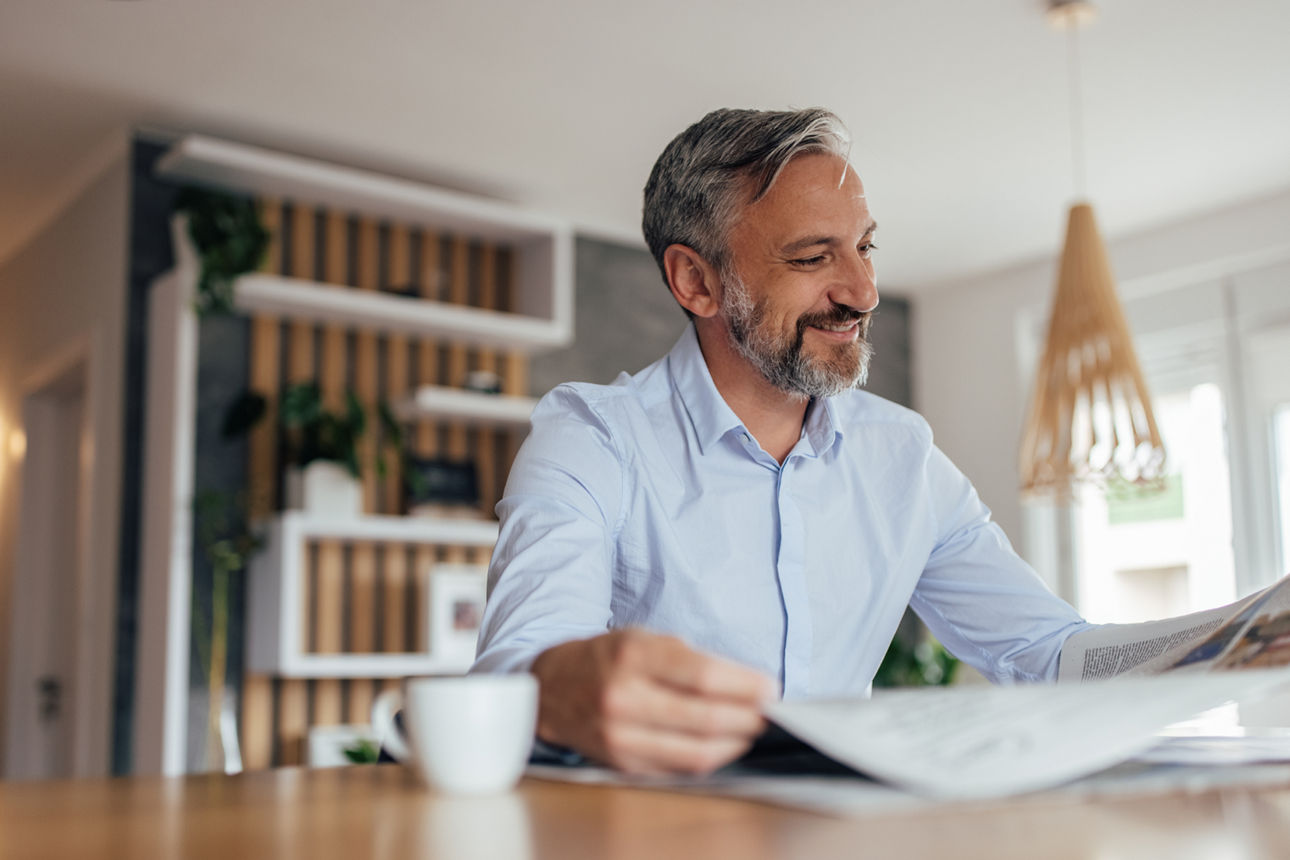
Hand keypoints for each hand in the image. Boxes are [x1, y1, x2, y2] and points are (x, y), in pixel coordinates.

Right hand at [530, 629, 776, 774]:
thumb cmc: (608, 658)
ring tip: (749, 730)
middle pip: (705, 718)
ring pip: (696, 752)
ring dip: (734, 743)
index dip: (745, 686)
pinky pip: (679, 768)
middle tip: (767, 713)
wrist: (553, 688)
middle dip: (747, 718)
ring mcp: (621, 735)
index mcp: (633, 656)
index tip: (770, 689)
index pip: (703, 677)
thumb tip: (746, 686)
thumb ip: (692, 660)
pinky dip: (708, 758)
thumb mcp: (645, 639)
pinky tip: (721, 745)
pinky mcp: (622, 762)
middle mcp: (624, 697)